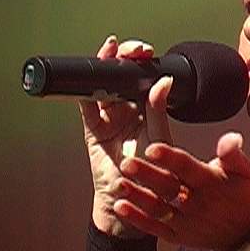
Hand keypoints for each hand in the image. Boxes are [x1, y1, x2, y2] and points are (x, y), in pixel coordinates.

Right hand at [79, 35, 172, 237]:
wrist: (137, 200)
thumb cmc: (154, 172)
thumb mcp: (161, 138)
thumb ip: (159, 110)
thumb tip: (165, 81)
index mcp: (147, 107)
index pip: (142, 76)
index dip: (142, 61)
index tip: (146, 51)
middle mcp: (127, 108)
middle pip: (121, 75)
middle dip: (125, 57)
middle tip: (132, 49)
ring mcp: (109, 117)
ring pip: (103, 85)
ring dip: (105, 66)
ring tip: (110, 51)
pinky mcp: (94, 129)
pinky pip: (87, 107)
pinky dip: (84, 91)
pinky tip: (89, 78)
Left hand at [112, 132, 249, 250]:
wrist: (247, 233)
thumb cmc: (242, 196)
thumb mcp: (244, 171)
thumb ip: (232, 153)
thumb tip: (231, 137)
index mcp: (211, 182)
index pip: (188, 168)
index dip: (171, 158)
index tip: (153, 148)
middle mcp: (197, 203)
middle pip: (168, 187)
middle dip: (147, 175)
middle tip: (127, 163)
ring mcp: (186, 222)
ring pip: (158, 208)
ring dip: (137, 196)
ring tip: (119, 184)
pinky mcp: (178, 236)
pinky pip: (155, 228)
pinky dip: (137, 219)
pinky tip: (121, 206)